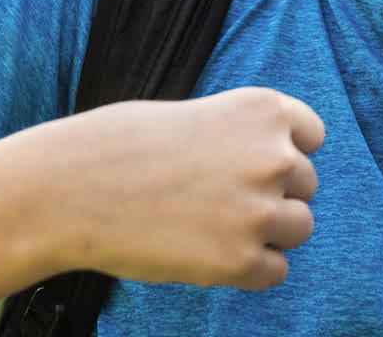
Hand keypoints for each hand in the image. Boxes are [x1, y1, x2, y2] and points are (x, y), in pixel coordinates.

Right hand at [18, 87, 325, 289]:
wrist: (70, 189)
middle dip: (270, 194)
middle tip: (214, 198)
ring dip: (265, 232)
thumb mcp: (195, 114)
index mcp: (263, 110)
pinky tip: (205, 252)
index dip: (283, 152)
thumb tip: (278, 165)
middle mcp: (273, 157)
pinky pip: (275, 271)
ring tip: (210, 226)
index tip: (249, 164)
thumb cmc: (121, 146)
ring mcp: (260, 210)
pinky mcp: (240, 260)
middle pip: (306, 185)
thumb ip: (243, 136)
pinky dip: (247, 268)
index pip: (312, 136)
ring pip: (298, 228)